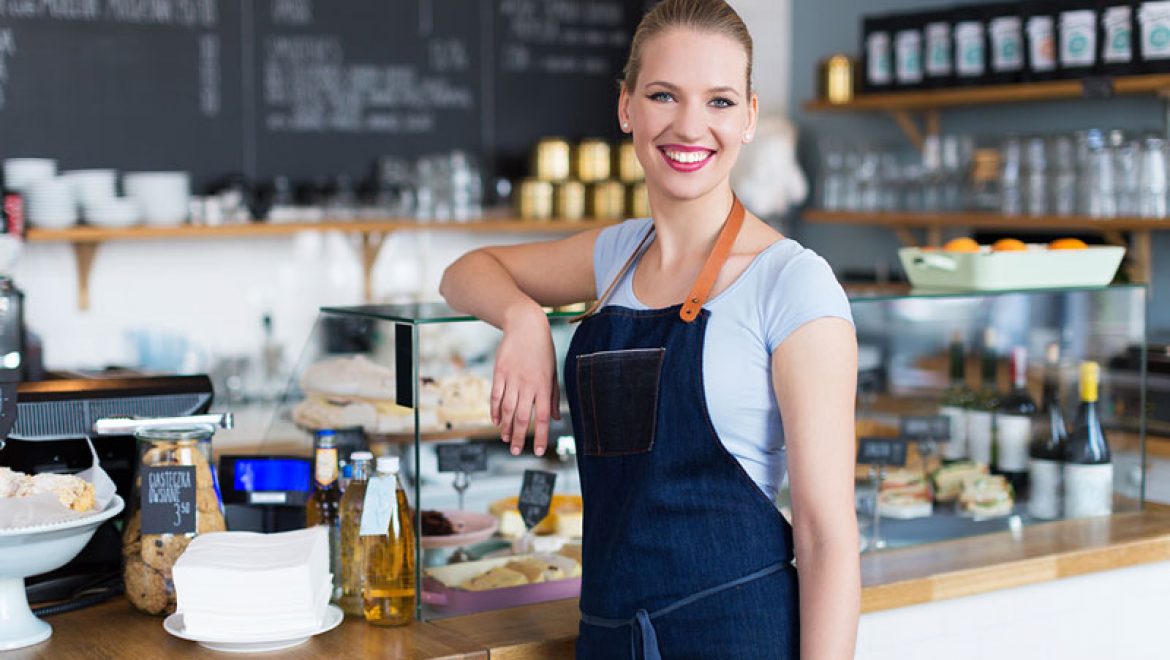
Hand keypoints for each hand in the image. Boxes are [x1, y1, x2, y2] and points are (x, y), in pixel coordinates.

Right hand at [491, 305, 560, 456]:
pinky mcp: (499, 372)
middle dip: (520, 437)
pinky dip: (495, 411)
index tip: (540, 451)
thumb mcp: (553, 372)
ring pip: (508, 409)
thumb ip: (553, 397)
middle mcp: (528, 384)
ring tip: (506, 439)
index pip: (543, 417)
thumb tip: (555, 419)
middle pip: (523, 417)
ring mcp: (512, 378)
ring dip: (506, 427)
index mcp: (544, 386)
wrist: (526, 326)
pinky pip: (496, 396)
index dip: (541, 436)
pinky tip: (496, 421)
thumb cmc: (543, 350)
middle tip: (516, 451)